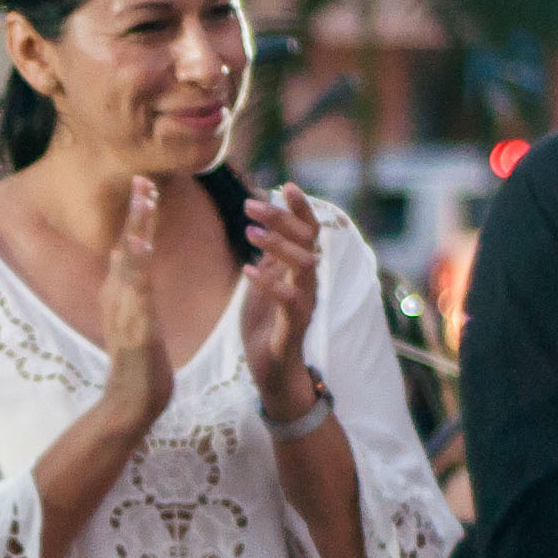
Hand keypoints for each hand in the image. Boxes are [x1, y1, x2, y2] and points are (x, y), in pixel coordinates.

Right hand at [93, 175, 174, 433]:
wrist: (132, 402)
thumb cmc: (141, 367)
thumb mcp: (139, 321)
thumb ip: (134, 293)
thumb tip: (126, 265)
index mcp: (121, 294)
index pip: (130, 247)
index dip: (138, 217)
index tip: (147, 186)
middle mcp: (117, 296)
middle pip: (127, 244)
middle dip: (136, 211)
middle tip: (144, 177)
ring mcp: (122, 309)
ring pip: (130, 259)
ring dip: (137, 226)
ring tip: (145, 196)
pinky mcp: (133, 326)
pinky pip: (136, 290)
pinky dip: (137, 265)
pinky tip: (142, 244)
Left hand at [237, 181, 328, 416]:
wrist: (273, 373)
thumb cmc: (268, 327)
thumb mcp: (265, 284)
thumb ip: (270, 258)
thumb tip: (266, 226)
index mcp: (302, 270)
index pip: (309, 231)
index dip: (301, 207)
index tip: (284, 184)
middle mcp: (309, 283)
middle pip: (308, 240)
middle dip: (282, 218)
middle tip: (251, 205)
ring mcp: (305, 303)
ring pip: (304, 266)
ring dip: (278, 246)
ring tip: (249, 233)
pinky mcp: (295, 325)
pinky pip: (288, 299)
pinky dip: (269, 282)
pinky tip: (248, 270)